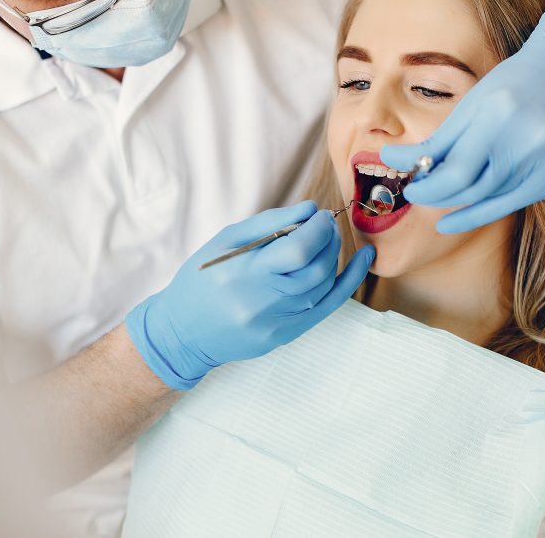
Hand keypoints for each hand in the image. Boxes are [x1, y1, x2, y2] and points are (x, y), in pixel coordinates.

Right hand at [126, 201, 374, 389]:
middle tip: (324, 224)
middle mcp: (262, 302)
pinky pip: (326, 307)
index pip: (297, 250)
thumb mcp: (224, 242)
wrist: (182, 333)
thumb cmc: (200, 280)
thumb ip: (269, 224)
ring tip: (326, 240)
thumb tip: (310, 209)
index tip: (318, 215)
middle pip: (315, 268)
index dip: (317, 229)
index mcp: (242, 273)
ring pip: (322, 285)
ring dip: (331, 256)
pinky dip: (348, 281)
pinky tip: (363, 260)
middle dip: (327, 239)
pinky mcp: (285, 336)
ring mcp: (276, 323)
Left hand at [381, 4, 544, 233]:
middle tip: (417, 193)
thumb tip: (399, 162)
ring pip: (489, 200)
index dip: (427, 187)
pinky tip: (455, 220)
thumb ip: (441, 139)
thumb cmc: (515, 82)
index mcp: (499, 115)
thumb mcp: (473, 102)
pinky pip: (510, 204)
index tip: (409, 186)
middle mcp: (526, 143)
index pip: (456, 171)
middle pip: (471, 190)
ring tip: (435, 202)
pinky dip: (480, 213)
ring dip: (455, 205)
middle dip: (437, 196)